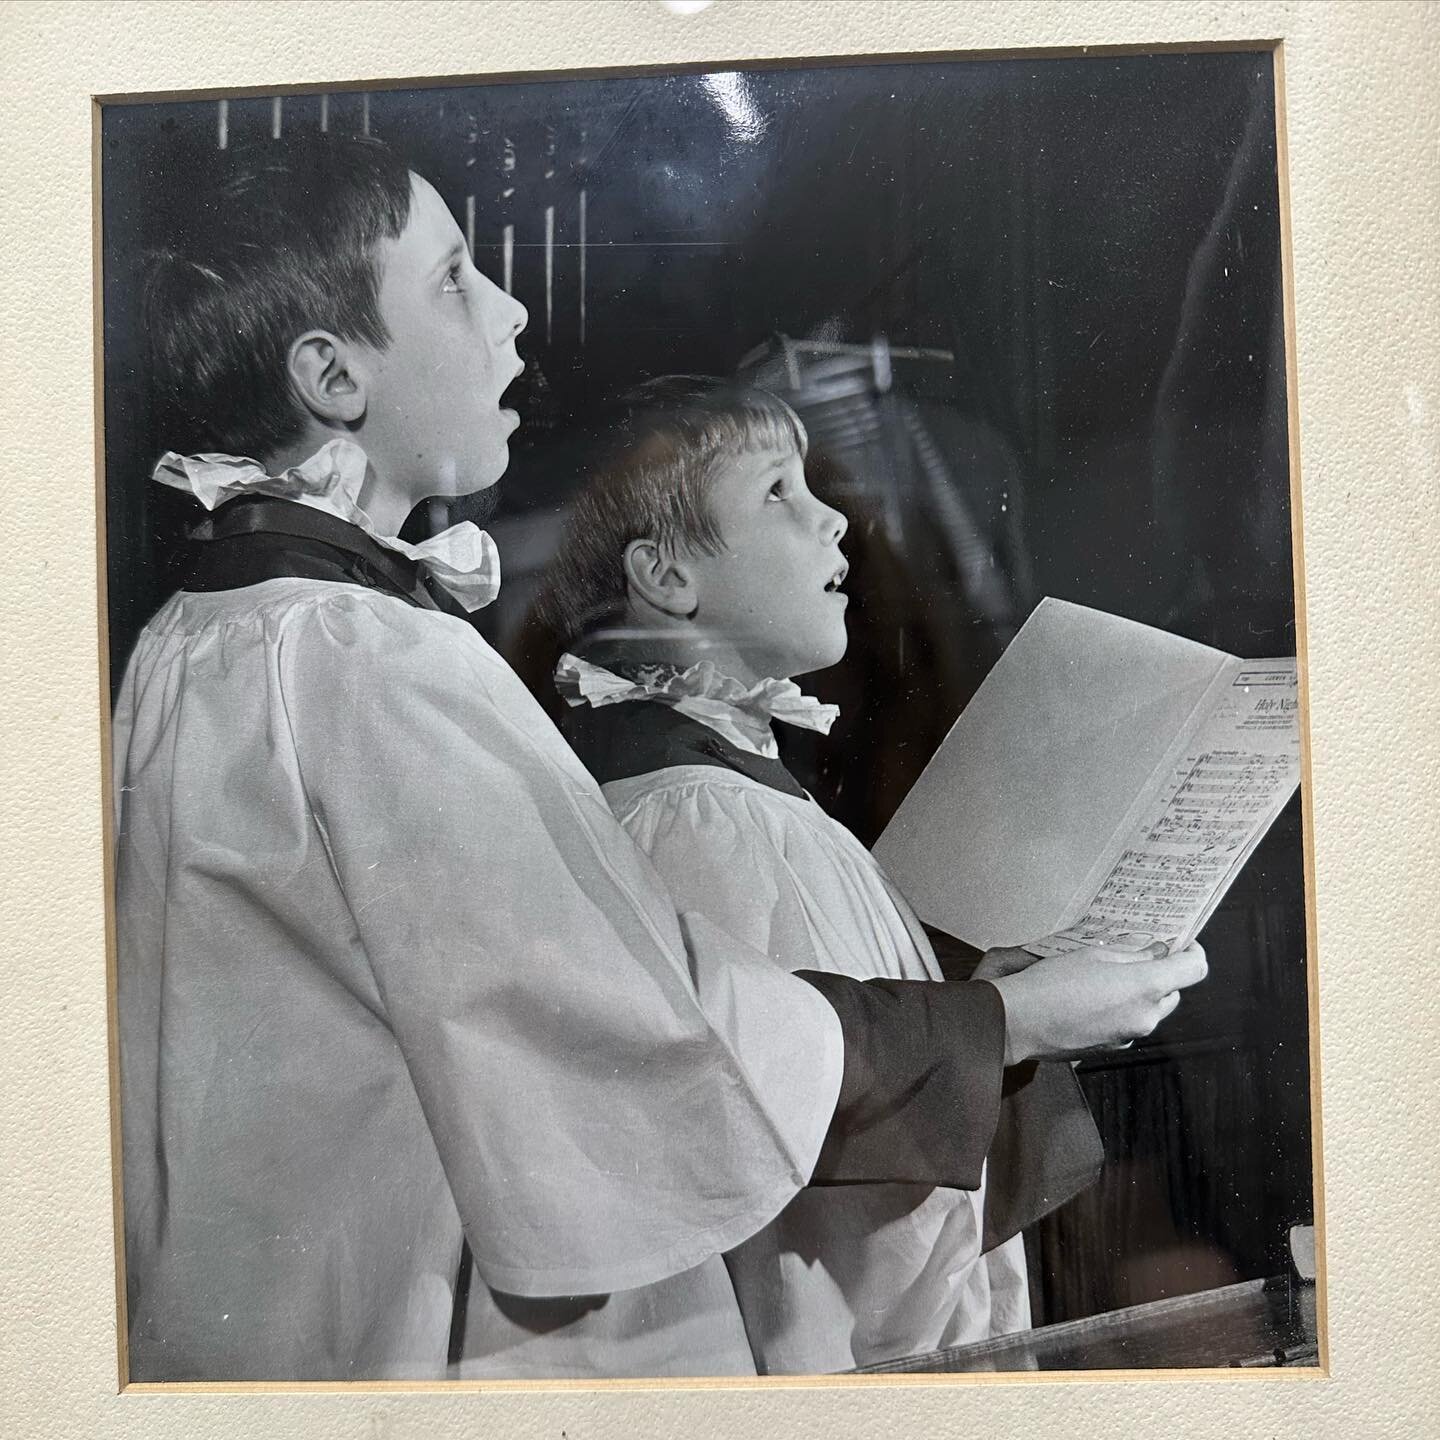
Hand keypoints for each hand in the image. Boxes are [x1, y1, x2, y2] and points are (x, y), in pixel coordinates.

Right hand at [984, 942, 1206, 1065]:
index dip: (1193, 953)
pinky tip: (1092, 999)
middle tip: (1135, 956)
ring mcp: (1130, 1036)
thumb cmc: (1051, 984)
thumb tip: (1156, 952)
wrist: (1019, 1022)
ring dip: (1140, 993)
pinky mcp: (1113, 1047)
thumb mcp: (1093, 955)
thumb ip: (1132, 954)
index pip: (1194, 970)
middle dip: (1161, 974)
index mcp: (1146, 987)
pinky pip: (1129, 1024)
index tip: (1182, 944)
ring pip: (1150, 1009)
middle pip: (1173, 992)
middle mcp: (1145, 1016)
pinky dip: (1121, 1010)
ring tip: (1106, 978)